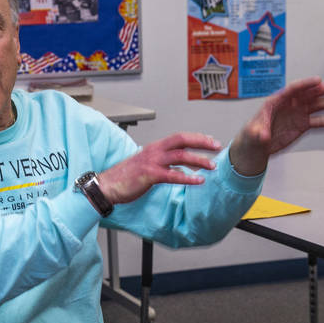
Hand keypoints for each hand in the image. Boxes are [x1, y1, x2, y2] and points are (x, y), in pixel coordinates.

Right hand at [97, 132, 222, 204]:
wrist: (106, 185)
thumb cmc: (125, 177)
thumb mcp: (146, 164)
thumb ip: (162, 161)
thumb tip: (179, 164)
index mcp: (154, 147)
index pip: (180, 137)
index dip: (197, 138)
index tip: (211, 141)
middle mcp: (154, 151)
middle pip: (183, 140)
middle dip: (202, 142)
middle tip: (217, 146)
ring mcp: (152, 162)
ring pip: (180, 156)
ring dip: (199, 160)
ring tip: (212, 166)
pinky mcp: (149, 175)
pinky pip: (173, 175)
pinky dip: (188, 177)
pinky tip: (198, 181)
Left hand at [229, 77, 323, 175]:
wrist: (256, 146)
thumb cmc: (251, 135)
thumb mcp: (252, 134)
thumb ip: (258, 133)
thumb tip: (263, 135)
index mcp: (276, 102)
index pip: (293, 89)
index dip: (306, 84)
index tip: (318, 81)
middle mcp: (290, 105)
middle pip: (309, 94)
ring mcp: (297, 115)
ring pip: (317, 106)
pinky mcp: (302, 125)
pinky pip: (318, 121)